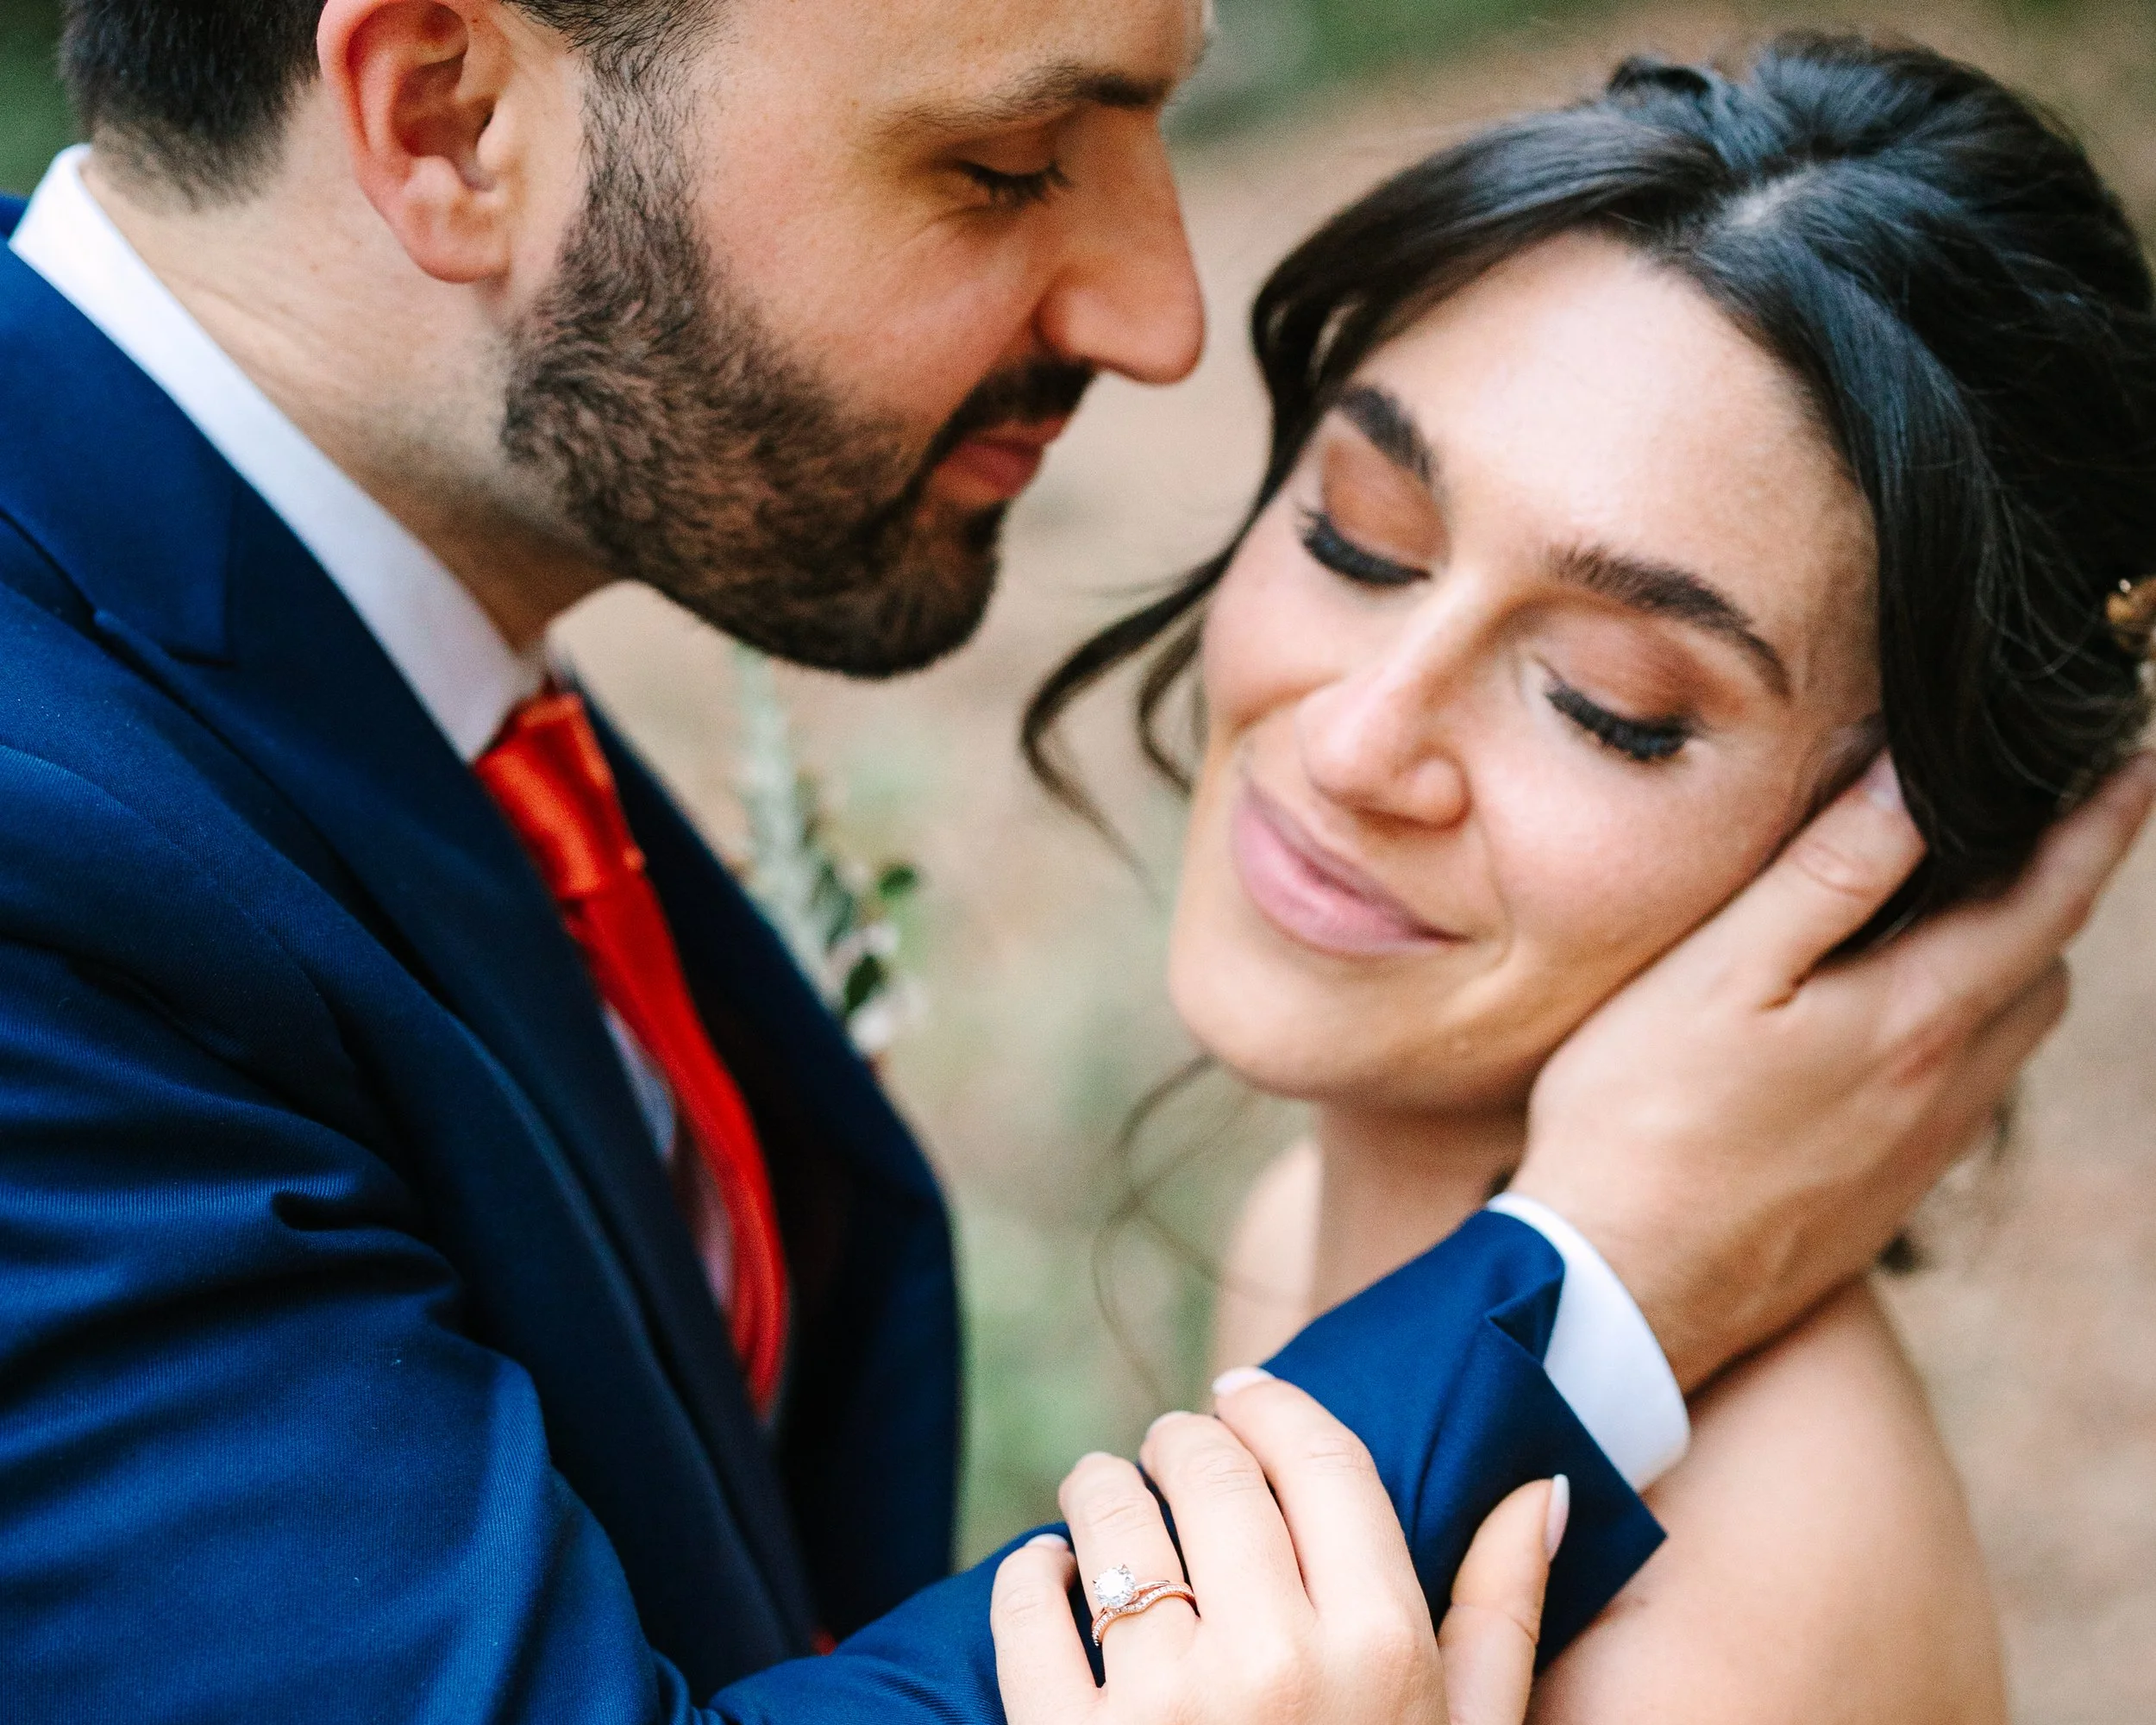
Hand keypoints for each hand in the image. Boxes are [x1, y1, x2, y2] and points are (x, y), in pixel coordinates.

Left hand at [990, 1372, 1564, 1724]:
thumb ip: (1501, 1616)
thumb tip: (1539, 1488)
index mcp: (1382, 1651)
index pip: (1317, 1458)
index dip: (1270, 1405)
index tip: (1239, 1394)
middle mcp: (1275, 1665)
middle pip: (1208, 1470)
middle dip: (1181, 1440)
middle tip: (1168, 1451)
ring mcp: (1163, 1711)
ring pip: (1108, 1520)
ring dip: (1098, 1489)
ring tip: (1103, 1498)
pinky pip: (1023, 1608)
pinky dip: (1028, 1574)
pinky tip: (1047, 1576)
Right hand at [1515, 752, 2155, 1389]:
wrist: (1619, 1292)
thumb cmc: (1640, 1120)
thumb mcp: (1718, 973)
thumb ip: (1823, 878)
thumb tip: (1910, 784)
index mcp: (1913, 1022)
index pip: (2045, 903)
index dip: (2099, 827)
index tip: (2138, 766)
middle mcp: (1942, 1093)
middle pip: (2041, 976)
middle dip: (2045, 899)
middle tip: (2018, 838)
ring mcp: (1915, 1156)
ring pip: (2004, 1044)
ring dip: (2001, 973)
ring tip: (1945, 926)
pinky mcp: (1879, 1202)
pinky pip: (1955, 1100)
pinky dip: (1950, 1041)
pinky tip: (1873, 1035)